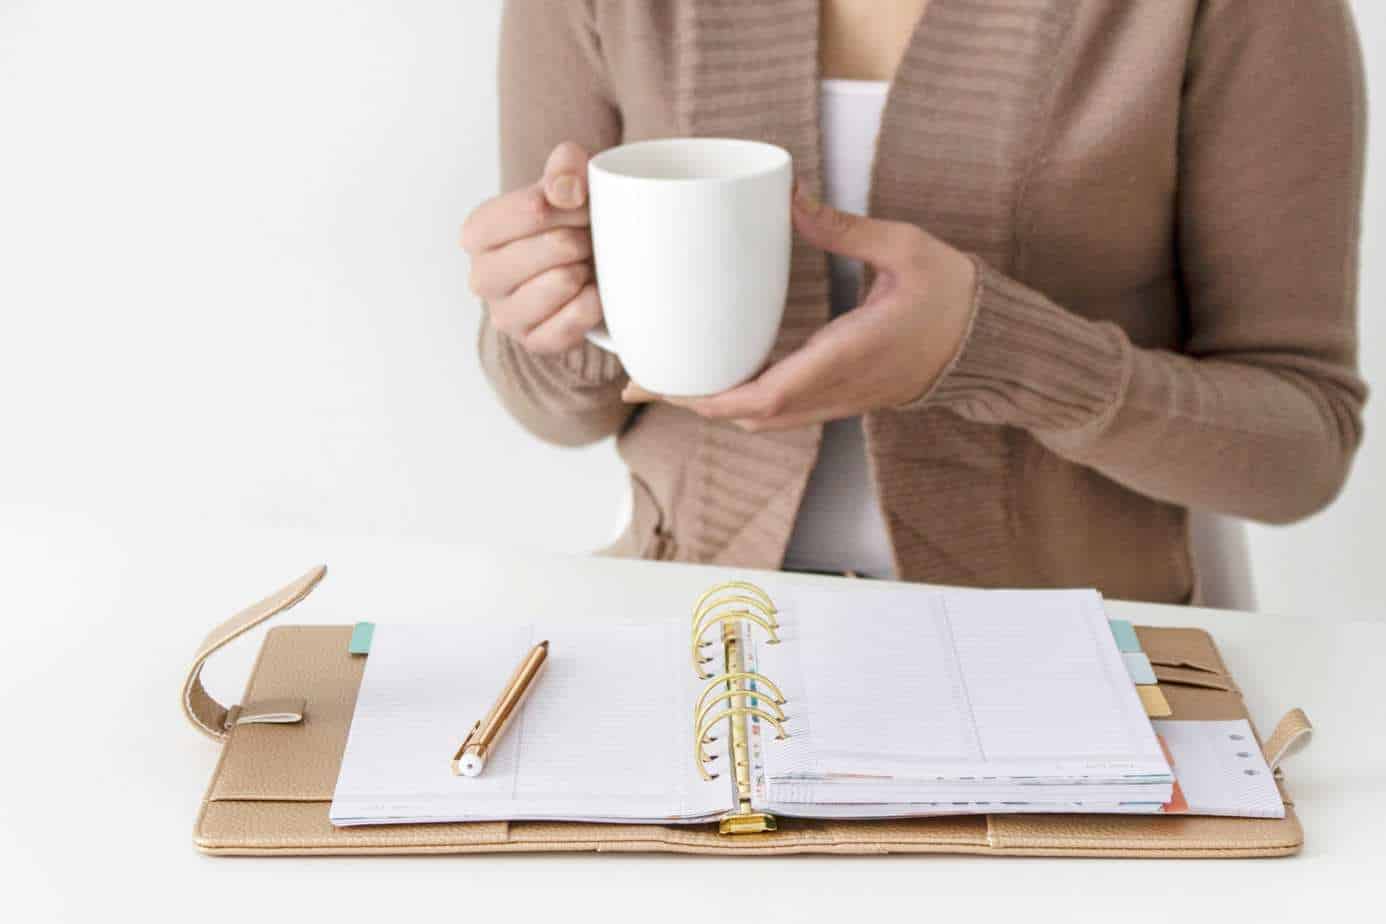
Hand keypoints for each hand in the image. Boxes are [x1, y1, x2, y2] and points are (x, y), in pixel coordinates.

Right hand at [461, 142, 601, 353]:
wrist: (581, 271)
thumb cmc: (568, 222)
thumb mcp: (567, 181)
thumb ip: (566, 167)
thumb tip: (566, 191)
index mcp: (477, 232)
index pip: (535, 209)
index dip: (573, 205)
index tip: (582, 206)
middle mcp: (481, 277)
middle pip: (556, 247)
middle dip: (584, 238)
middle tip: (587, 239)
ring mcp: (504, 315)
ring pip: (564, 282)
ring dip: (587, 270)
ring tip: (584, 265)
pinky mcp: (533, 343)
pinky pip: (576, 319)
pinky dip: (593, 303)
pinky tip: (590, 293)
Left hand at [622, 188, 977, 430]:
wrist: (989, 344)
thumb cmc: (952, 295)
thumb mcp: (905, 248)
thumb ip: (844, 228)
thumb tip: (789, 198)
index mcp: (846, 357)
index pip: (764, 394)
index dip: (708, 396)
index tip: (664, 381)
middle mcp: (835, 389)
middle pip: (747, 415)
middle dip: (689, 401)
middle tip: (638, 380)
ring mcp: (837, 401)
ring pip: (760, 420)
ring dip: (712, 406)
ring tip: (667, 380)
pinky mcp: (840, 398)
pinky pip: (778, 412)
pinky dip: (740, 404)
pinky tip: (717, 380)